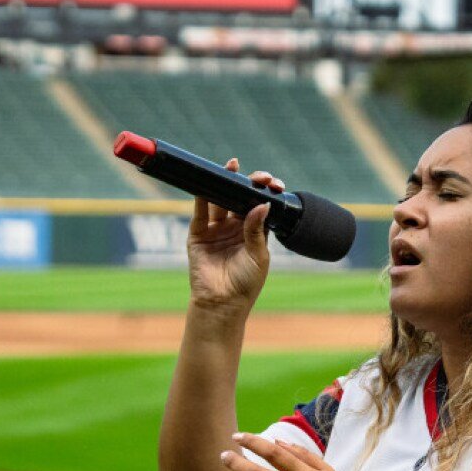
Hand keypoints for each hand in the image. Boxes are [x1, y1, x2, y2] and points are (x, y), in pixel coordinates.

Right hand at [186, 159, 286, 312]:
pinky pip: (200, 212)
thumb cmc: (246, 283)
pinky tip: (208, 183)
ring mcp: (216, 229)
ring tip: (232, 167)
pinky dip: (203, 197)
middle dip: (247, 183)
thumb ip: (257, 229)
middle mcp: (235, 227)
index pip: (259, 205)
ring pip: (220, 200)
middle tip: (257, 175)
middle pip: (239, 198)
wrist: (222, 303)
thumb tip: (262, 204)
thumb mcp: (258, 255)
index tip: (273, 183)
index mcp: (254, 231)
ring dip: (224, 183)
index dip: (265, 192)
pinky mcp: (198, 234)